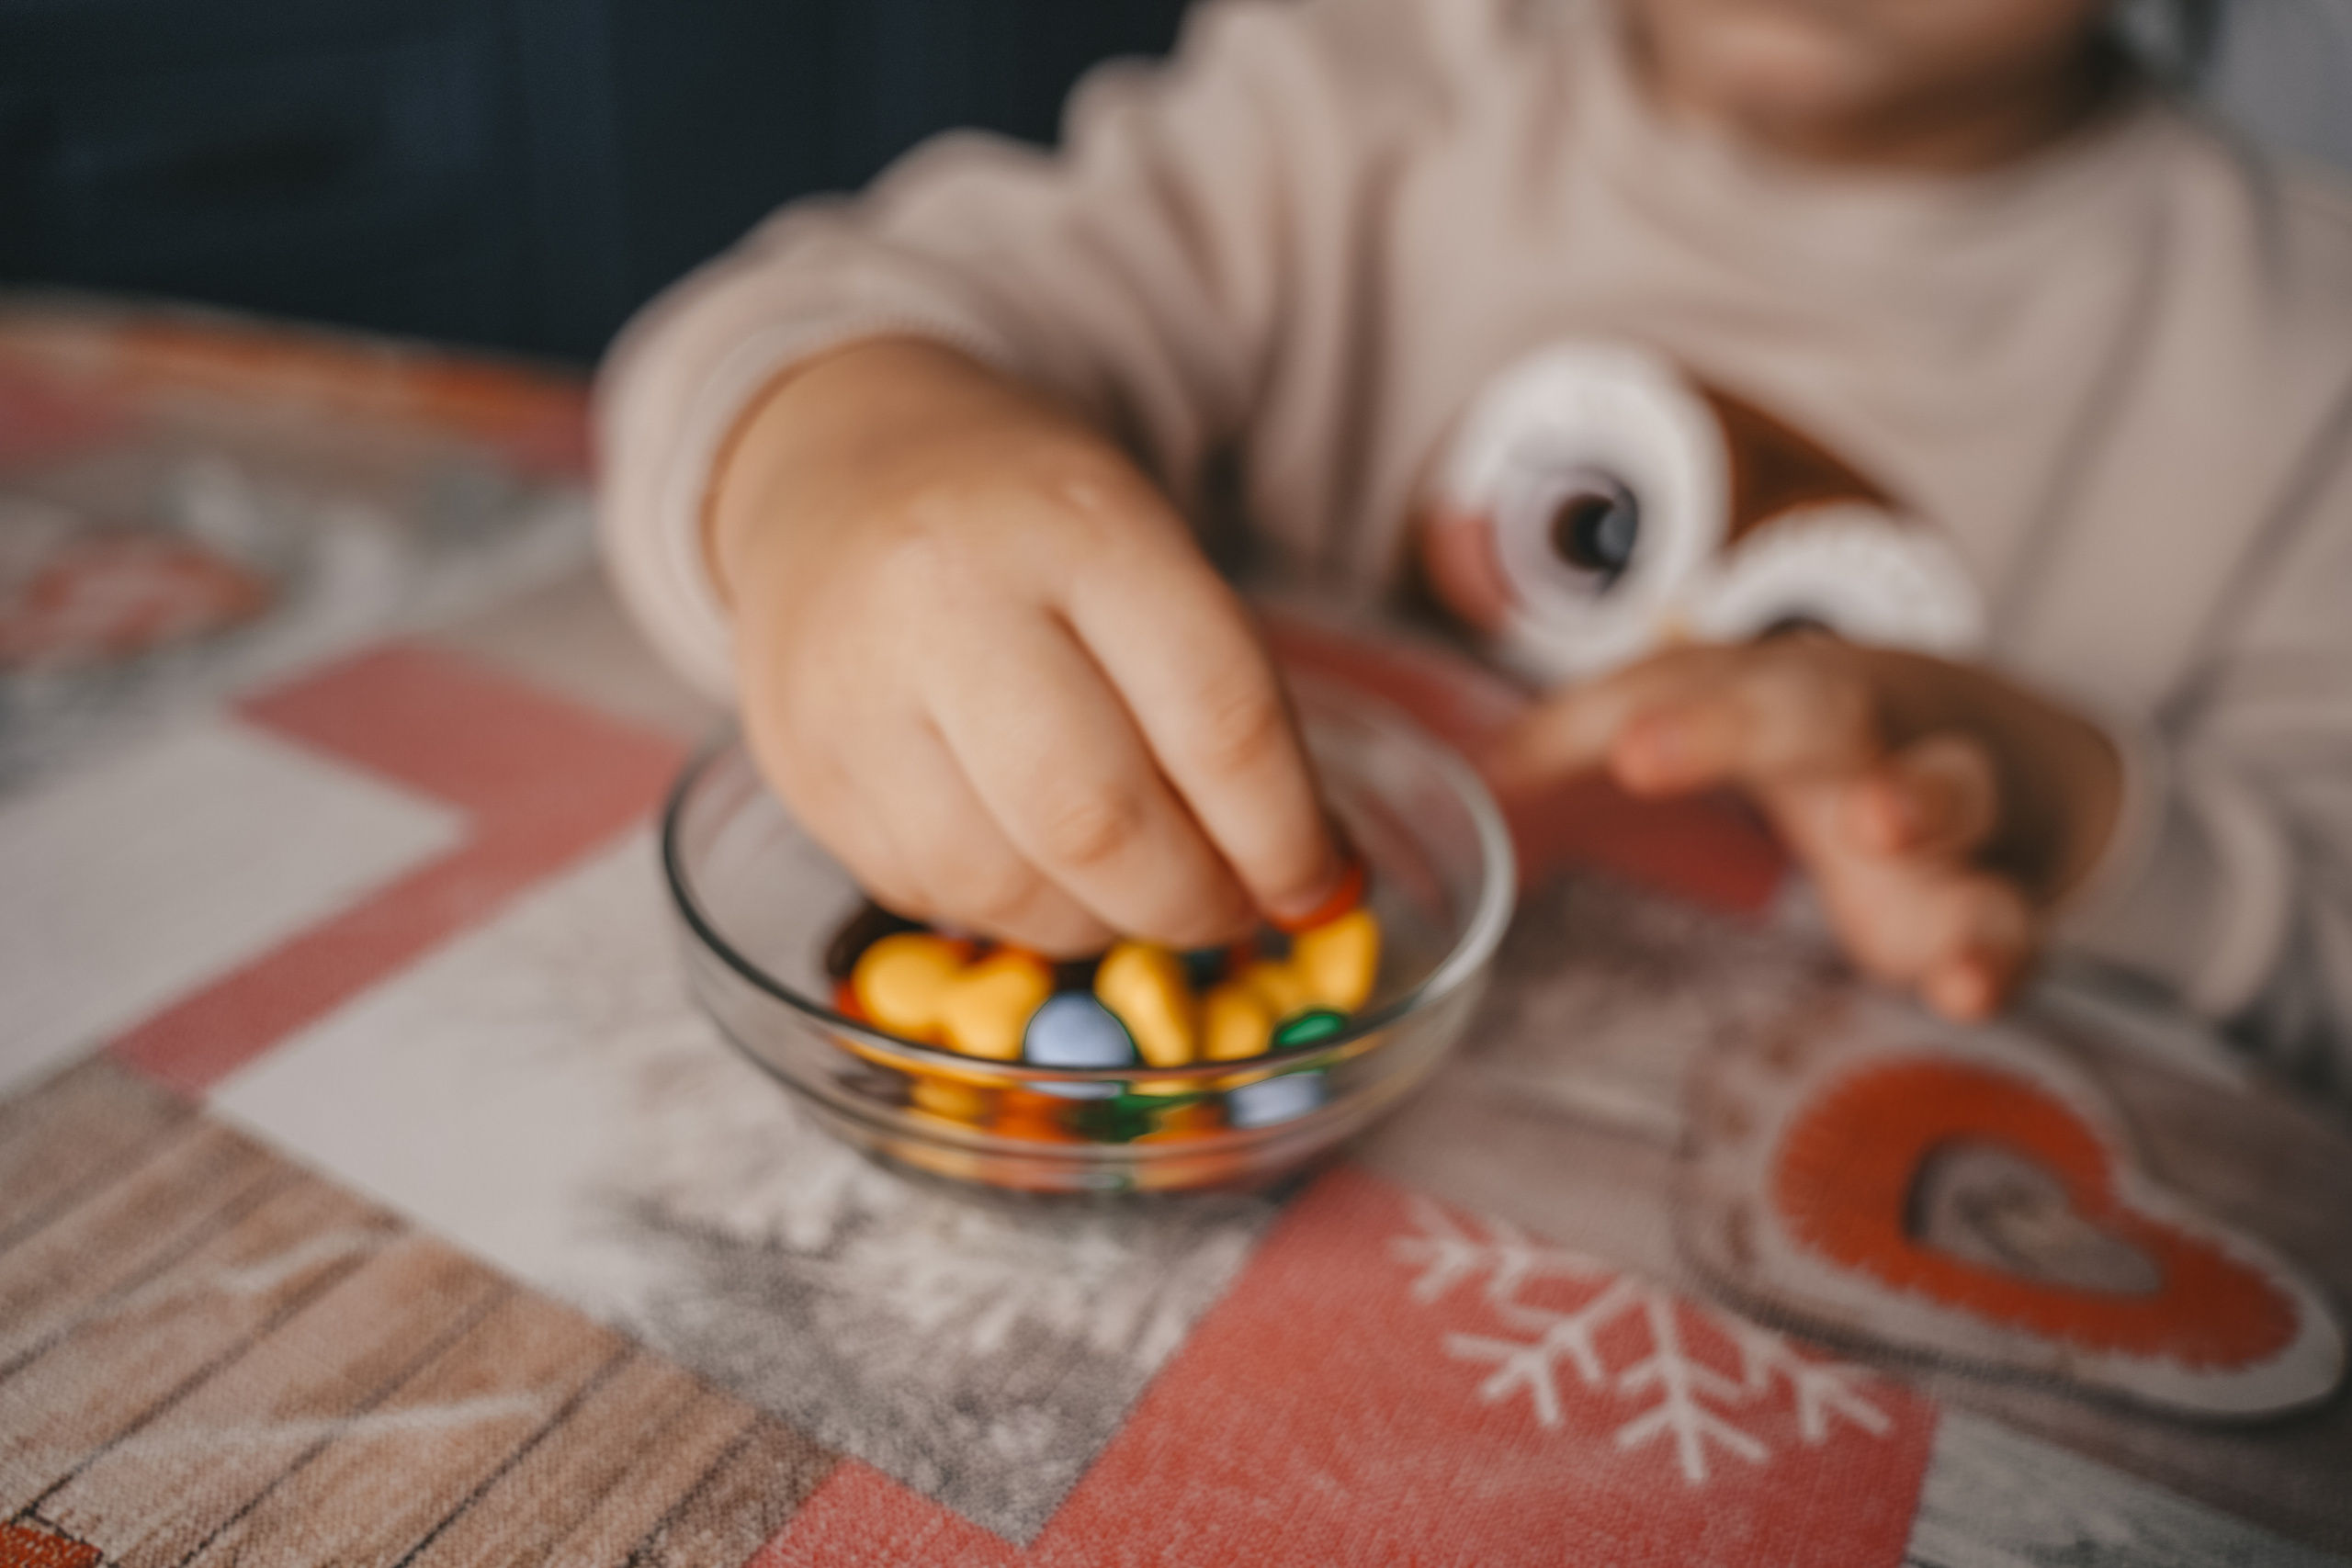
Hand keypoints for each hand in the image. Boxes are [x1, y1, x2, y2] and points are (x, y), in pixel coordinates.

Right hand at [708, 337, 1342, 955]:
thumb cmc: (1024, 517)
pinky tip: (1031, 862)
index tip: (1317, 884)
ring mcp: (854, 693)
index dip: (1283, 835)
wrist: (834, 466)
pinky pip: (930, 894)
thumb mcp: (1143, 549)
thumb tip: (1300, 881)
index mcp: (1079, 524)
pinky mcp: (801, 769)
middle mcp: (949, 601)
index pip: (1215, 717)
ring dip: (1098, 925)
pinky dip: (1008, 909)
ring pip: (1005, 888)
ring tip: (1130, 891)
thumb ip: (1220, 700)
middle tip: (1229, 912)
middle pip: (1098, 823)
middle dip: (1190, 903)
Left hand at [1489, 633, 2121, 1019]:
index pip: (1704, 680)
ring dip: (1919, 801)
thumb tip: (1494, 768)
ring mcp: (1947, 813)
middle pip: (1816, 710)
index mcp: (1783, 688)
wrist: (2010, 752)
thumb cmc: (1821, 737)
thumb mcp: (1725, 715)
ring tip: (1880, 823)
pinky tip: (1962, 994)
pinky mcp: (1989, 902)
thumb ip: (1609, 730)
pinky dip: (1991, 956)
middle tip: (1650, 752)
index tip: (1581, 755)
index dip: (1641, 709)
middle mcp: (1866, 734)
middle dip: (1738, 726)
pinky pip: (2009, 923)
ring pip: (1953, 790)